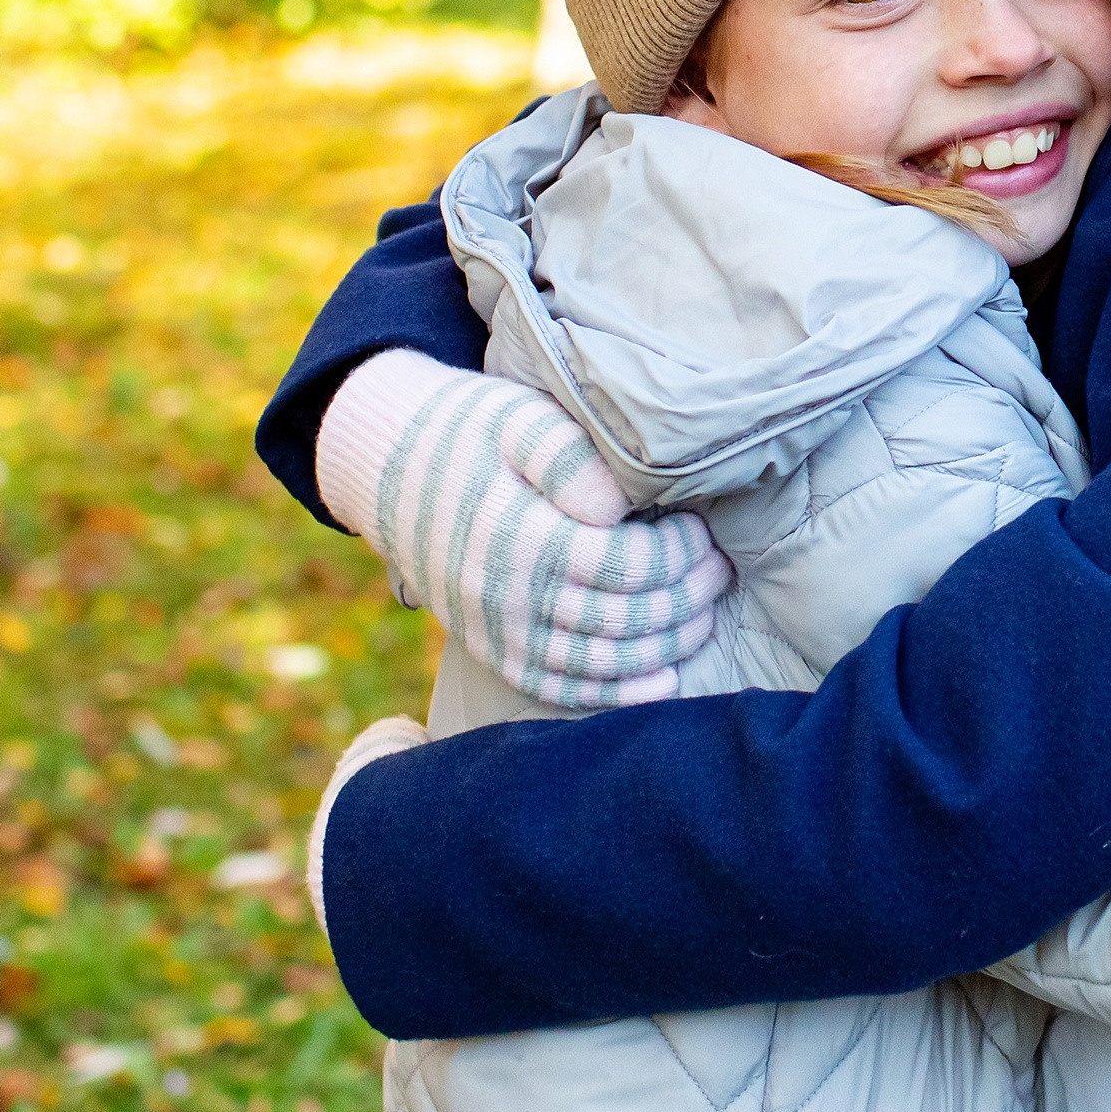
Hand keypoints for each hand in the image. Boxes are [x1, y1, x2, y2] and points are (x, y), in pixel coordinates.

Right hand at [319, 351, 731, 707]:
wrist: (389, 466)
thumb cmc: (469, 430)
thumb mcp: (516, 419)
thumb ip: (568, 456)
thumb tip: (616, 507)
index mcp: (520, 539)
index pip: (627, 566)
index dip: (677, 554)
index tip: (703, 530)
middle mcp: (507, 599)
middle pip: (623, 618)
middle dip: (685, 598)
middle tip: (721, 570)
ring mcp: (496, 632)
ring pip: (601, 662)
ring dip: (665, 645)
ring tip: (704, 613)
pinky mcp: (491, 650)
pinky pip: (560, 687)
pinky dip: (617, 692)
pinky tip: (663, 679)